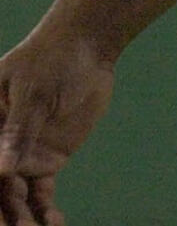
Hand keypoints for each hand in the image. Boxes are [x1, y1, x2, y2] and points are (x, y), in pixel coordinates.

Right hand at [0, 31, 115, 225]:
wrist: (89, 46)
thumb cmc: (54, 58)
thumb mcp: (35, 90)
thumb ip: (19, 130)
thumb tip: (1, 169)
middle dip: (0, 214)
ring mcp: (19, 156)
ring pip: (12, 198)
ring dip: (19, 221)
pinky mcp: (45, 160)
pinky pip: (40, 194)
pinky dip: (43, 212)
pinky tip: (54, 224)